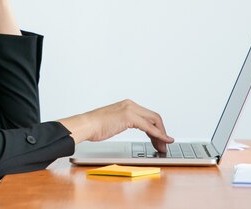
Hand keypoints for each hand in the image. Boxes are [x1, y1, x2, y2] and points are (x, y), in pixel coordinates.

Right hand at [58, 99, 173, 151]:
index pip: (148, 115)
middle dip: (162, 132)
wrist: (86, 125)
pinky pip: (149, 127)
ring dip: (161, 135)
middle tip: (164, 144)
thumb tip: (126, 127)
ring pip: (154, 121)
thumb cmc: (94, 126)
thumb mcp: (113, 122)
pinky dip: (158, 135)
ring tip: (163, 146)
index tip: (160, 138)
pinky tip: (163, 141)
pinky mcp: (129, 117)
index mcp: (126, 105)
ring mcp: (130, 109)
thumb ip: (122, 122)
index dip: (156, 128)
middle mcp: (130, 104)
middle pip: (154, 117)